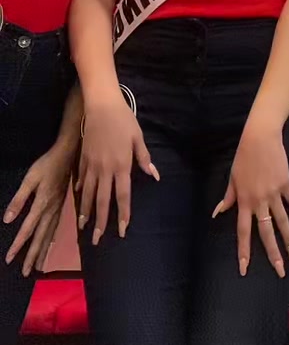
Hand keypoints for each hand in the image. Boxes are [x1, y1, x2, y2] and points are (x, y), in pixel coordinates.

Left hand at [3, 142, 74, 275]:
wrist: (69, 155)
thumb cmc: (47, 165)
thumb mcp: (30, 178)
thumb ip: (19, 199)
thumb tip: (8, 219)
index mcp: (42, 204)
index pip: (27, 230)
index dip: (18, 245)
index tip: (9, 259)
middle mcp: (51, 211)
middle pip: (40, 238)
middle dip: (32, 256)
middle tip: (25, 273)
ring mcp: (58, 210)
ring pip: (49, 236)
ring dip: (42, 252)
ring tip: (37, 267)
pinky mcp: (61, 207)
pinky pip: (55, 229)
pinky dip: (51, 242)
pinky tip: (49, 247)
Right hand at [77, 92, 158, 243]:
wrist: (101, 105)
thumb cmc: (124, 120)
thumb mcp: (138, 138)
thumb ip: (144, 158)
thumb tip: (154, 175)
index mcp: (122, 166)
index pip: (123, 196)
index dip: (123, 214)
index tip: (122, 230)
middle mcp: (105, 169)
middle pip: (102, 200)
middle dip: (100, 221)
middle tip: (97, 239)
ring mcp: (91, 165)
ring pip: (87, 193)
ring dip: (86, 211)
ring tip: (83, 226)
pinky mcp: (82, 158)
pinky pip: (80, 178)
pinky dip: (79, 190)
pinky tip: (78, 199)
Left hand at [213, 123, 288, 278]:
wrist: (260, 139)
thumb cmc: (243, 158)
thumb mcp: (232, 178)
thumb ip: (228, 198)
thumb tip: (218, 213)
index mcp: (244, 202)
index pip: (243, 232)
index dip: (244, 252)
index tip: (244, 269)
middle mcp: (259, 201)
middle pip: (266, 233)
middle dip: (273, 254)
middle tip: (280, 271)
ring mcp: (274, 194)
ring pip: (282, 222)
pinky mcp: (285, 185)